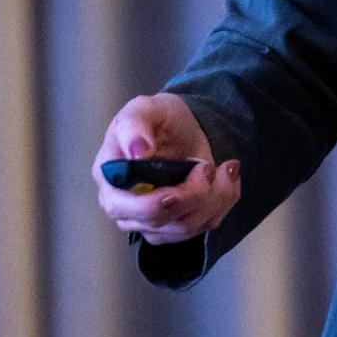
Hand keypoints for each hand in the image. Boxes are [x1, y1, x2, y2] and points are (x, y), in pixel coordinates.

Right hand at [94, 93, 241, 245]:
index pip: (119, 206)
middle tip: (206, 167)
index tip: (176, 191)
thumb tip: (138, 151)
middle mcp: (127, 206)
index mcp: (110, 177)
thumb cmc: (158, 117)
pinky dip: (223, 202)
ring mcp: (153, 219)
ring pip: (184, 228)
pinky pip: (205, 225)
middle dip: (190, 197)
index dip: (149, 205)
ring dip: (213, 198)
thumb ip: (134, 125)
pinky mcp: (179, 223)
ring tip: (223, 168)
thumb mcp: (143, 108)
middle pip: (156, 222)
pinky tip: (226, 178)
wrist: (184, 126)